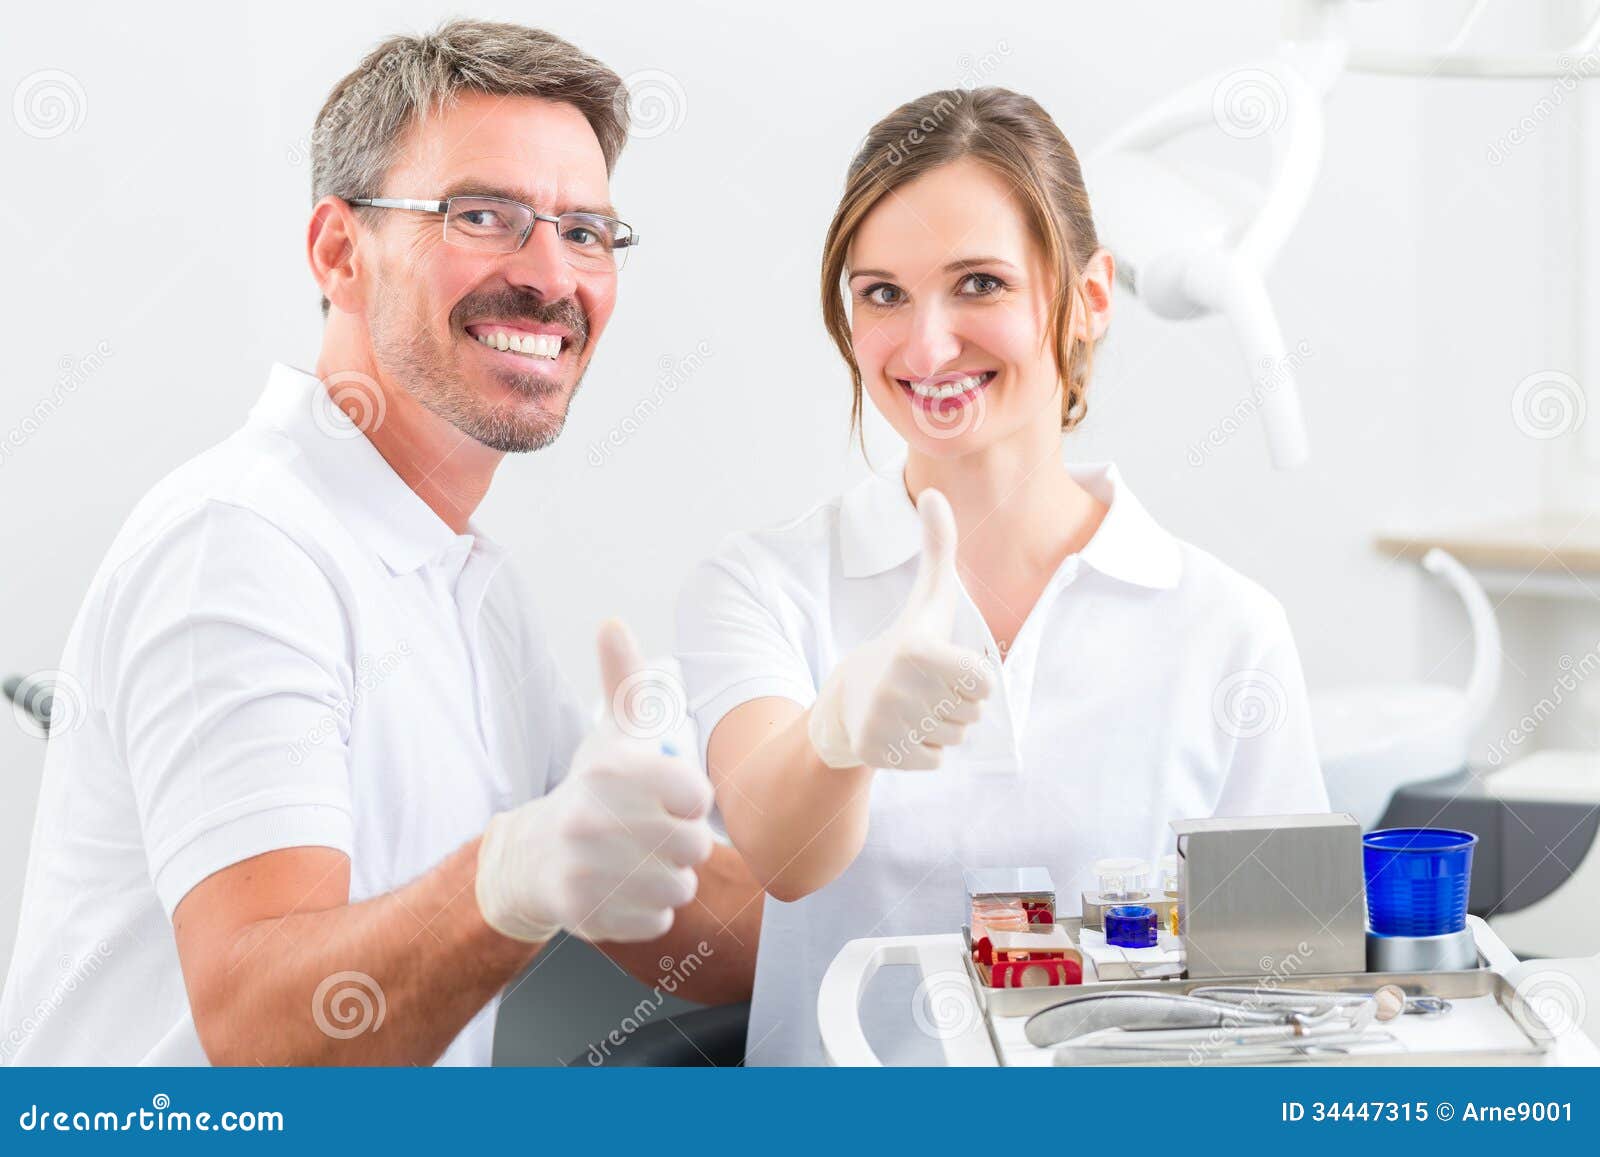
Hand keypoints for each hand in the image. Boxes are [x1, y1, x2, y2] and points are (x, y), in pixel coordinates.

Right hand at [475, 620, 714, 942]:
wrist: (533, 855)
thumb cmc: (593, 789)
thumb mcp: (611, 733)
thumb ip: (626, 682)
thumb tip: (612, 624)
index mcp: (608, 770)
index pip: (694, 795)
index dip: (691, 800)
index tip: (673, 800)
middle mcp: (591, 819)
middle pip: (693, 847)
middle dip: (685, 845)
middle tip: (659, 836)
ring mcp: (585, 870)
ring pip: (680, 887)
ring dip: (672, 879)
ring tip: (644, 863)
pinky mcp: (584, 916)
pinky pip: (657, 921)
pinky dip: (651, 911)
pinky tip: (627, 891)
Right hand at [807, 488, 993, 769]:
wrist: (845, 699)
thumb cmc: (902, 645)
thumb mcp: (926, 601)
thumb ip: (938, 550)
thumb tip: (935, 493)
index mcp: (918, 652)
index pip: (984, 684)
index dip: (969, 678)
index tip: (941, 666)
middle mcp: (900, 690)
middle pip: (972, 714)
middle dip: (955, 704)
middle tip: (922, 688)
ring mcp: (887, 725)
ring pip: (954, 738)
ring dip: (940, 727)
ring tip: (911, 708)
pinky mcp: (879, 755)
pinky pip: (934, 761)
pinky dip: (922, 751)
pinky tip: (901, 730)